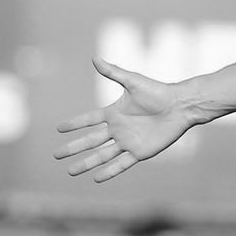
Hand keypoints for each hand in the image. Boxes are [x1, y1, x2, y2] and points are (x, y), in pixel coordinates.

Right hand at [53, 58, 196, 182]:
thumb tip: (94, 57)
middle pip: (90, 141)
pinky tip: (95, 178)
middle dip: (73, 148)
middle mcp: (118, 129)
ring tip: (69, 171)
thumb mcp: (133, 81)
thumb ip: (113, 72)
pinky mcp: (140, 152)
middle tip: (55, 155)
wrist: (180, 106)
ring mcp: (128, 142)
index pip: (88, 120)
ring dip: (85, 163)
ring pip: (101, 155)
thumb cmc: (158, 92)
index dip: (74, 124)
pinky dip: (109, 172)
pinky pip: (121, 164)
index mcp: (114, 113)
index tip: (59, 129)